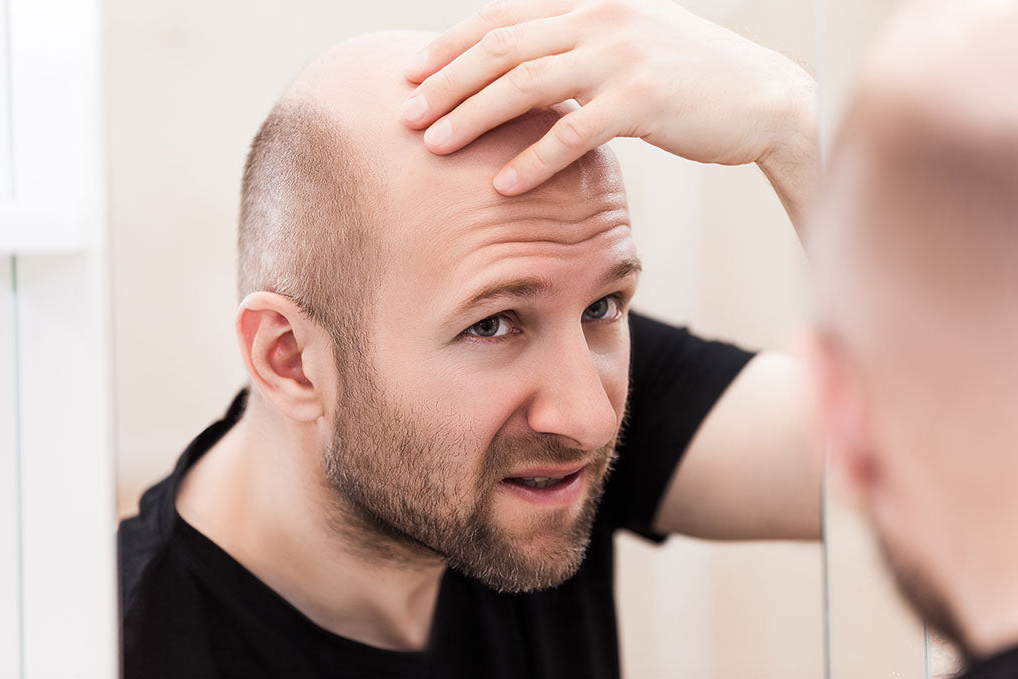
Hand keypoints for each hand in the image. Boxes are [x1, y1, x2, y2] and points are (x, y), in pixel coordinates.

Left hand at [399, 0, 817, 220]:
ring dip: (472, 117)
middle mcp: (600, 20)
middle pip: (501, 48)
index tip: (412, 74)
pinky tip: (501, 185)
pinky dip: (531, 160)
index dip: (451, 45)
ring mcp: (622, 56)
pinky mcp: (645, 99)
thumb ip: (579, 52)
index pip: (503, 19)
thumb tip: (526, 76)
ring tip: (434, 146)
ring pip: (525, 84)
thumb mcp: (631, 48)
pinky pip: (572, 132)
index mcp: (592, 6)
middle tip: (406, 115)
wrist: (767, 98)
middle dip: (446, 82)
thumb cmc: (693, 81)